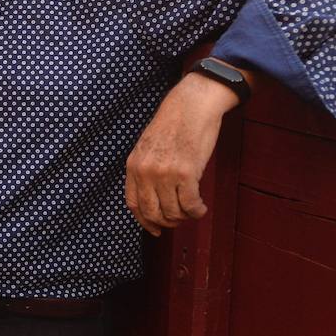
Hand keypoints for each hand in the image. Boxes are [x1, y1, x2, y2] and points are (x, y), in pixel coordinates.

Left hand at [124, 70, 241, 235]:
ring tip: (194, 210)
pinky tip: (201, 207)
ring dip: (185, 217)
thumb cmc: (174, 125)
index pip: (133, 204)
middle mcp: (145, 172)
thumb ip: (146, 171)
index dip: (145, 221)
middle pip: (152, 212)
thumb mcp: (148, 147)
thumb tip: (155, 199)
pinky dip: (197, 210)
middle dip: (167, 222)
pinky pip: (190, 204)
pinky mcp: (185, 173)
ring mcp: (164, 173)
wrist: (191, 106)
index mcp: (133, 166)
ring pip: (173, 212)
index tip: (156, 229)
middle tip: (180, 220)